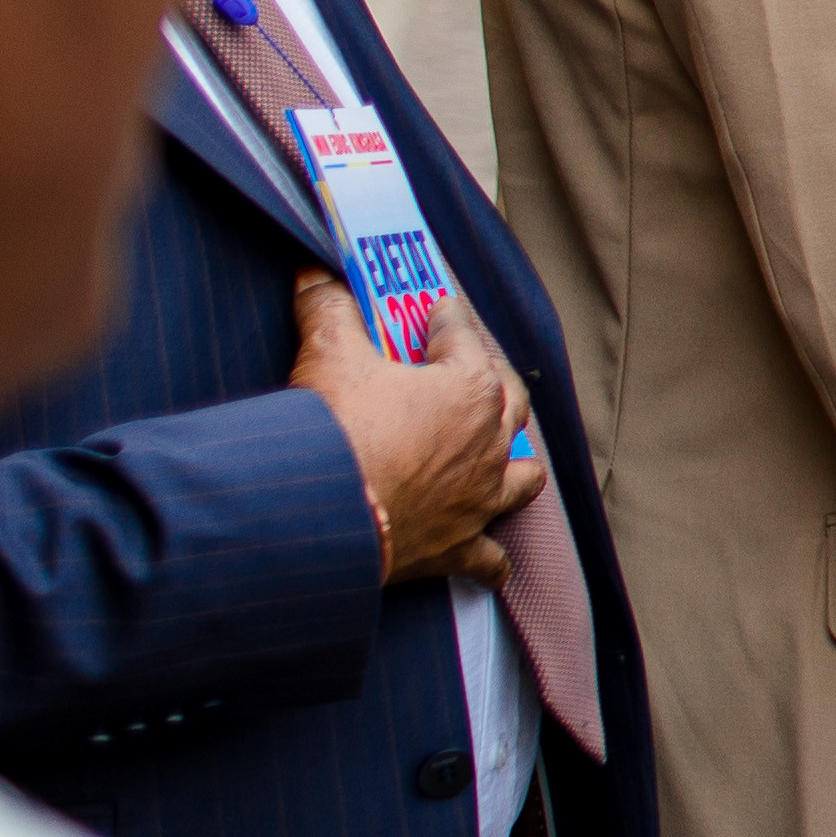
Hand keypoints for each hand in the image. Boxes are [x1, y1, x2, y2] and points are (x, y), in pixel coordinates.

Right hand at [291, 271, 538, 585]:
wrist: (321, 513)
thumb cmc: (336, 430)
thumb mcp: (327, 354)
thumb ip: (327, 309)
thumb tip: (314, 274)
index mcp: (468, 387)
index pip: (462, 336)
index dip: (446, 317)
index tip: (438, 308)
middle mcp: (488, 442)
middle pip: (508, 401)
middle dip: (492, 379)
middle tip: (470, 366)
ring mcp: (480, 497)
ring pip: (522, 475)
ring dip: (515, 463)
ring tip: (501, 453)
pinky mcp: (458, 545)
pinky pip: (490, 559)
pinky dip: (492, 560)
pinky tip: (494, 562)